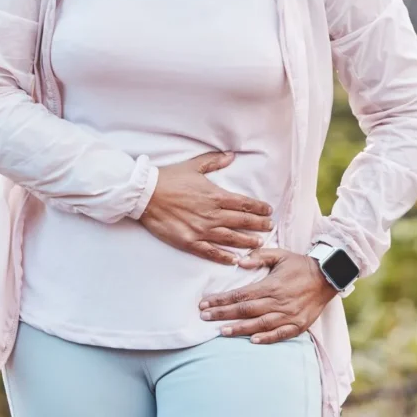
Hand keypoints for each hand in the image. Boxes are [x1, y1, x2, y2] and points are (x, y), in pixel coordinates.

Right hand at [138, 152, 273, 264]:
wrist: (146, 194)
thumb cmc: (169, 178)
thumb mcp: (194, 165)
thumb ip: (215, 161)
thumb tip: (232, 155)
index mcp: (215, 195)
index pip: (244, 203)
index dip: (259, 208)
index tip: (268, 211)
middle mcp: (212, 214)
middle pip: (242, 221)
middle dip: (259, 225)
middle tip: (270, 227)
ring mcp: (201, 229)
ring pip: (231, 238)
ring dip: (247, 241)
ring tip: (259, 243)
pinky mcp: (190, 242)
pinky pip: (211, 252)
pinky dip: (224, 257)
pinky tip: (235, 261)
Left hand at [198, 248, 337, 343]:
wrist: (328, 276)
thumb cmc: (300, 264)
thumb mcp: (280, 254)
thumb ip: (259, 256)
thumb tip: (239, 262)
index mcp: (272, 285)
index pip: (240, 294)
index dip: (221, 300)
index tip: (205, 303)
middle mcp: (278, 302)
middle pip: (245, 310)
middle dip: (223, 314)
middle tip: (204, 317)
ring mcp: (289, 315)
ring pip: (260, 324)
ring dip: (239, 329)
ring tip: (221, 331)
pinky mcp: (298, 325)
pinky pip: (280, 334)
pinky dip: (267, 338)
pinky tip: (252, 341)